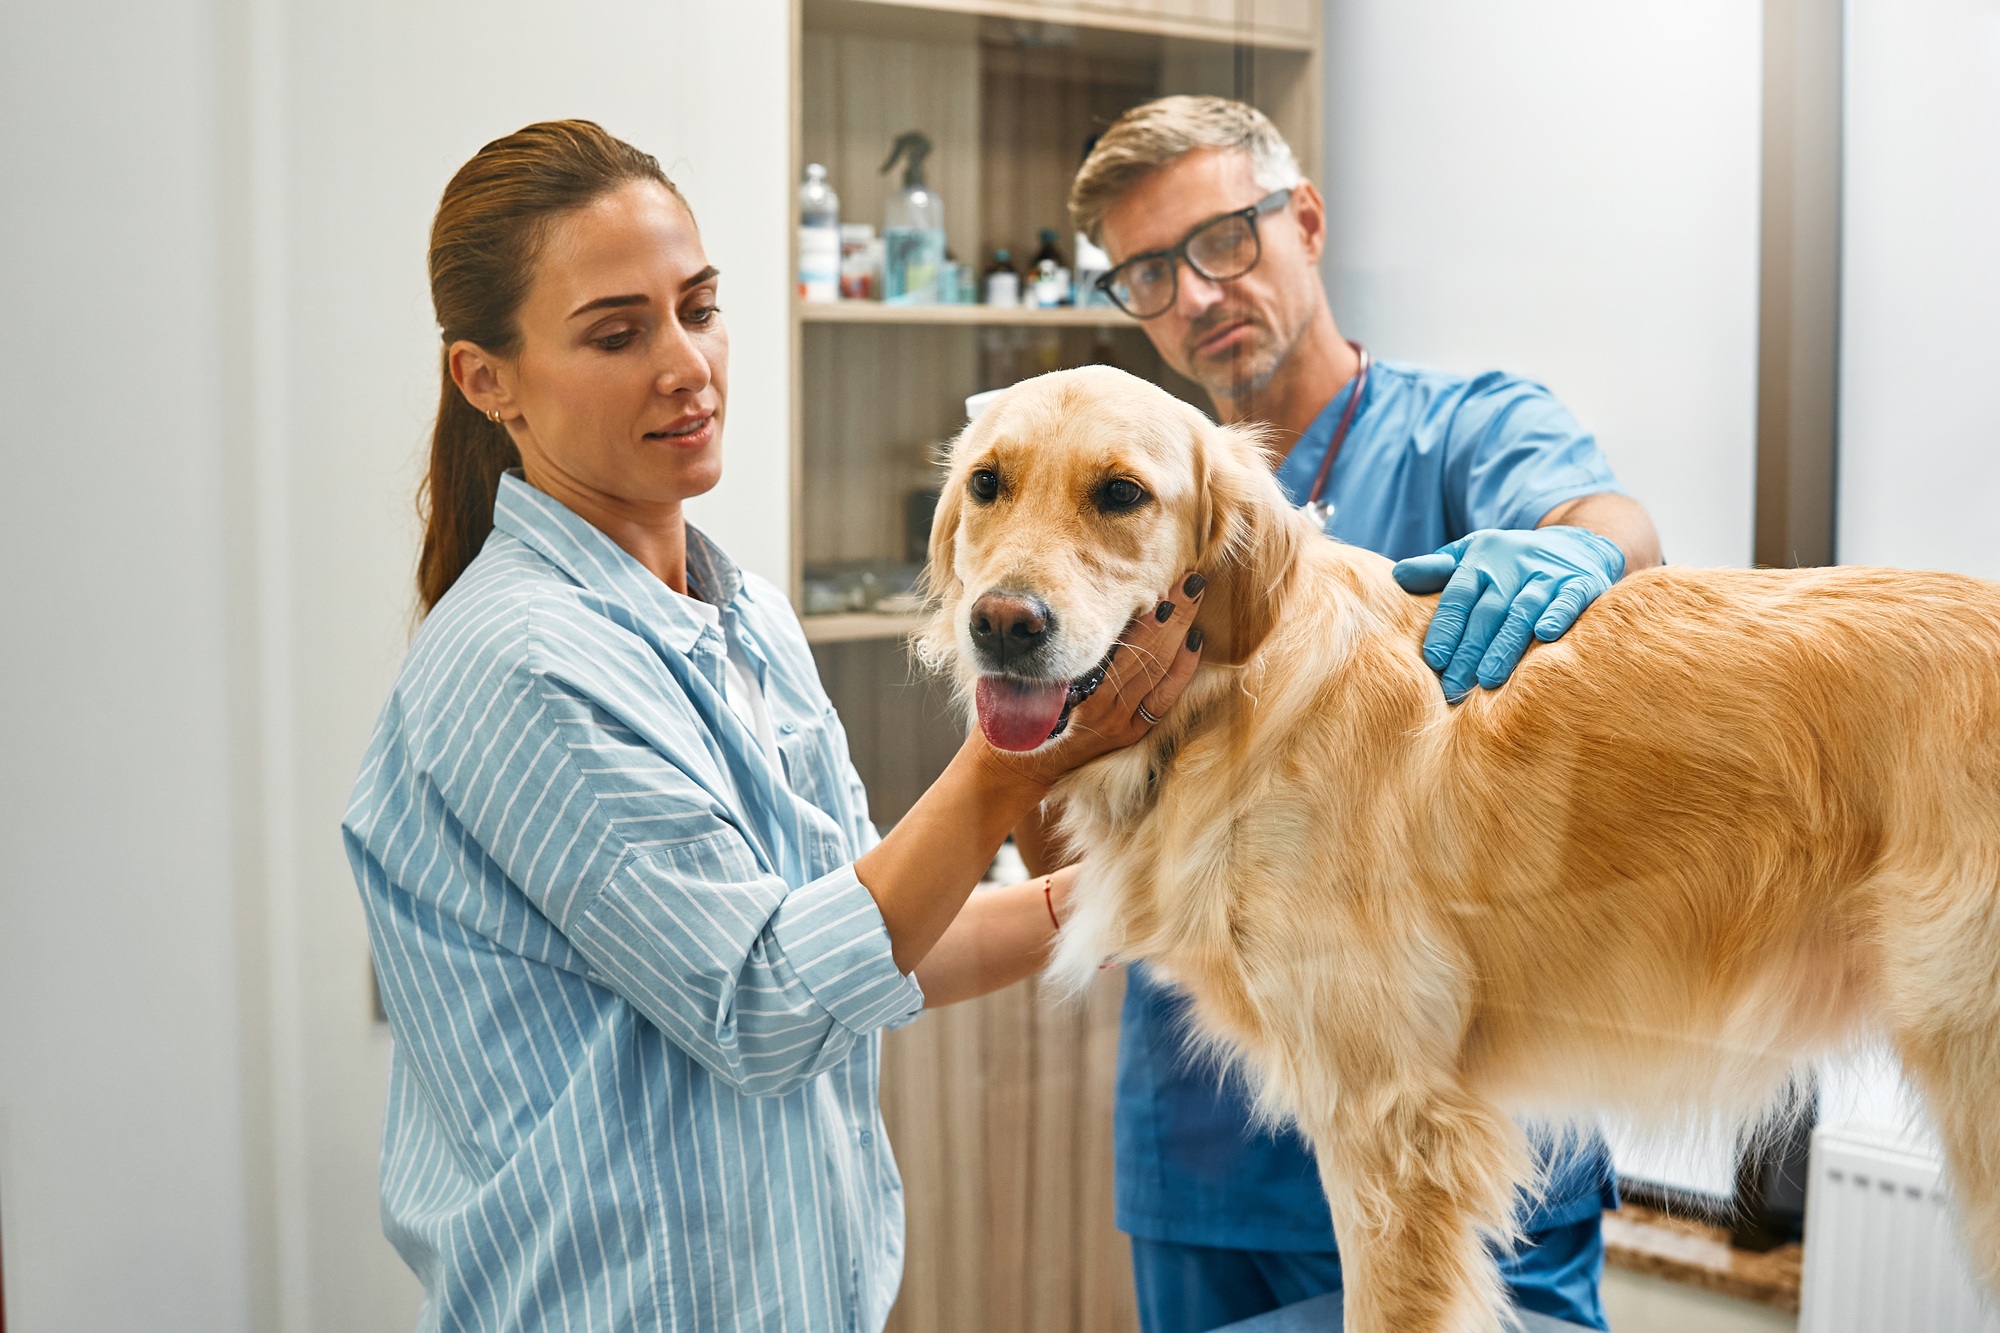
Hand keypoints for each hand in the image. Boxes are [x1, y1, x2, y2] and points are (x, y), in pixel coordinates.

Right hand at [980, 571, 1205, 790]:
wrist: (1014, 770)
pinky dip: (1182, 670)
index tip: (1159, 584)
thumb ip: (1052, 657)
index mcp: (1084, 698)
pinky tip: (1193, 644)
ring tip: (1195, 599)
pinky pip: (1164, 699)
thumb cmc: (1012, 718)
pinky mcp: (1129, 734)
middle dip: (1174, 615)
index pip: (1127, 650)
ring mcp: (1122, 726)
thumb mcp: (1023, 681)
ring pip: (1162, 674)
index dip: (1148, 618)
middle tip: (1191, 581)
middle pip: (1151, 655)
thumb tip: (1073, 614)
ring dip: (1182, 633)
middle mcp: (1108, 712)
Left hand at [1391, 527, 1622, 700]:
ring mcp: (1548, 573)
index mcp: (1481, 560)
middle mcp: (1513, 565)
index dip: (1446, 628)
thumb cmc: (1510, 562)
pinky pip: (1569, 599)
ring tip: (1489, 679)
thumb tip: (1398, 576)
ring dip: (1506, 644)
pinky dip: (1558, 615)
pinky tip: (1545, 635)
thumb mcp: (1472, 555)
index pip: (1458, 597)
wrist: (1575, 543)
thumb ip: (1437, 569)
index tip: (1434, 660)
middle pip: (1488, 611)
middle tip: (1456, 685)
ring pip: (1523, 610)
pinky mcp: (1581, 582)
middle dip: (1471, 650)